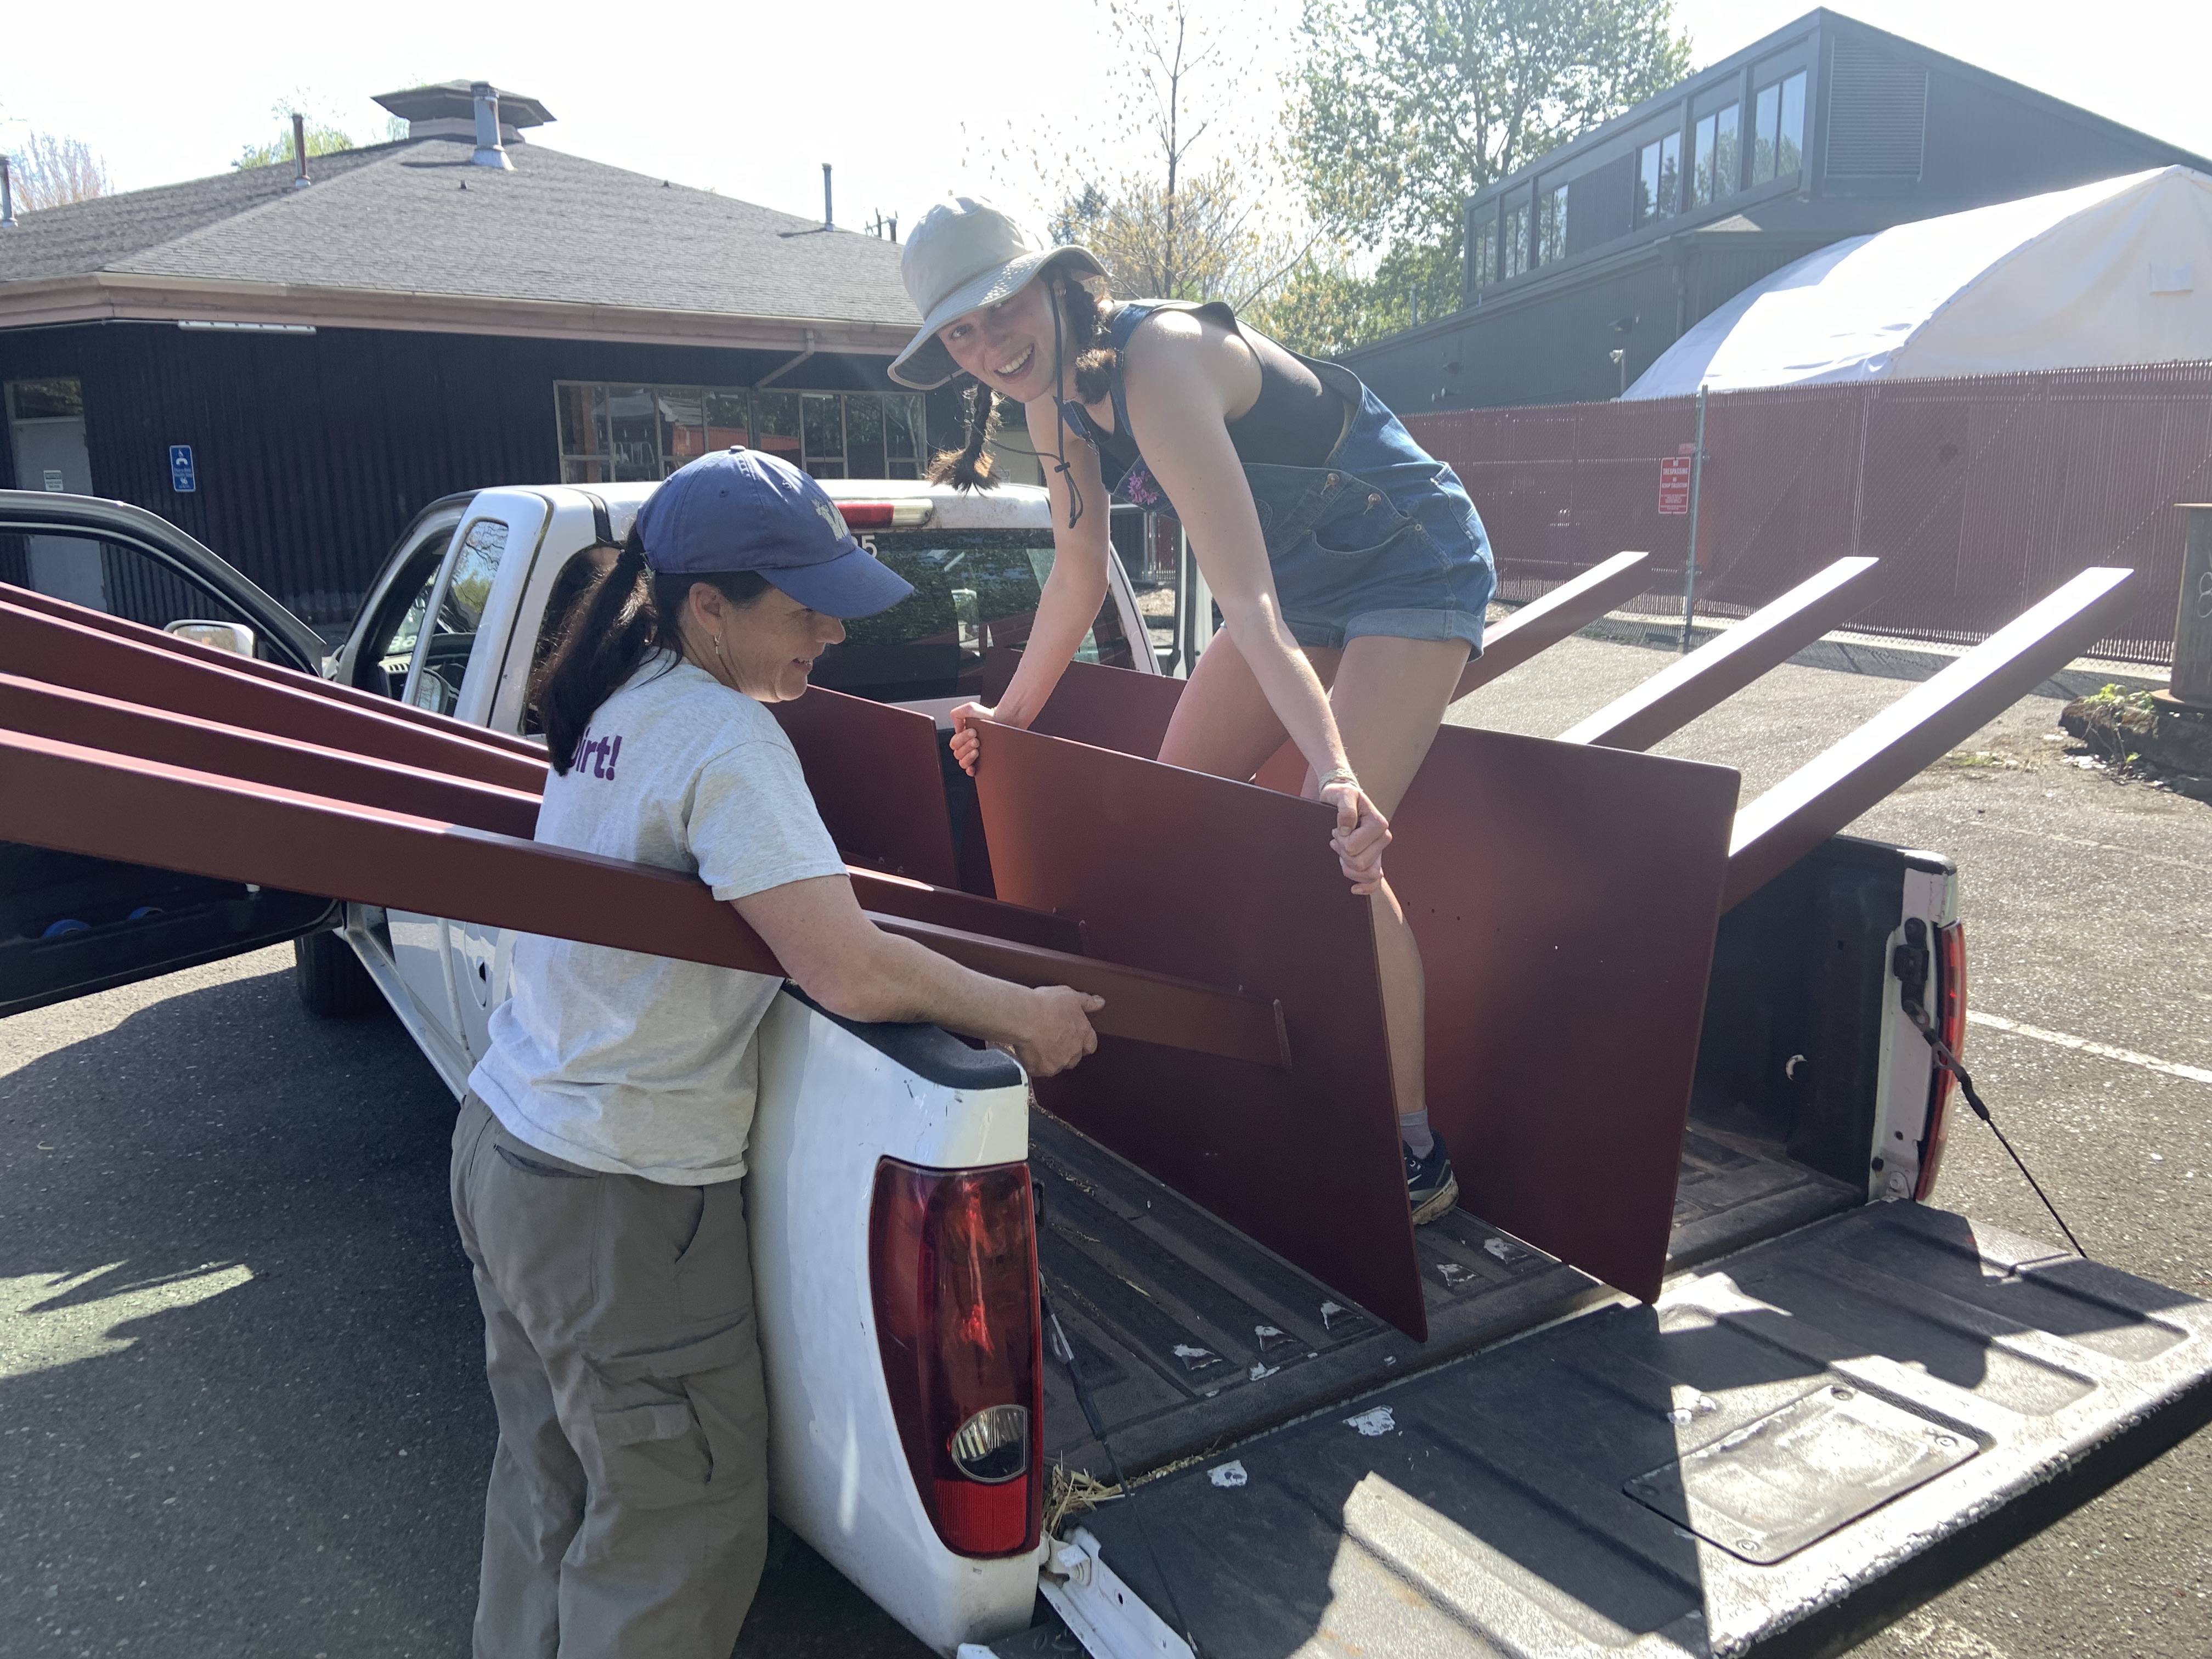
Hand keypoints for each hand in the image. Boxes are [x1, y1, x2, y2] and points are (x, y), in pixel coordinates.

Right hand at [948, 702, 997, 775]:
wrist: (1006, 723)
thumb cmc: (989, 717)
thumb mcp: (970, 709)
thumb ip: (957, 714)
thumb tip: (956, 730)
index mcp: (962, 737)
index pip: (955, 743)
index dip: (962, 738)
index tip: (973, 731)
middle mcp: (966, 747)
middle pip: (957, 753)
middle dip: (966, 746)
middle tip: (977, 740)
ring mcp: (974, 756)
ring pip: (962, 763)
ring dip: (968, 757)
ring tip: (978, 750)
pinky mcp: (982, 763)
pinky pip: (970, 771)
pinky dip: (970, 770)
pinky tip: (973, 767)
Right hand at [999, 986, 1104, 1076]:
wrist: (1025, 1018)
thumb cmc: (1046, 1006)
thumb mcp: (1070, 996)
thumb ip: (1087, 1002)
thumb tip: (1099, 1002)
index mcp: (1083, 1034)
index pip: (1090, 1045)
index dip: (1084, 1042)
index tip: (1076, 1038)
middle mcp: (1073, 1052)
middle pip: (1074, 1057)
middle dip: (1067, 1051)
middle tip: (1053, 1038)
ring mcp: (1057, 1063)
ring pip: (1057, 1064)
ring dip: (1051, 1058)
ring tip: (1039, 1044)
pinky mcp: (1040, 1069)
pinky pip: (1038, 1069)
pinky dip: (1034, 1063)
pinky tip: (1028, 1051)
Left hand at [1320, 779, 1390, 895]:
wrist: (1343, 800)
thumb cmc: (1343, 796)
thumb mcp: (1343, 794)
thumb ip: (1346, 809)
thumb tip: (1346, 829)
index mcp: (1379, 824)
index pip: (1354, 847)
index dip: (1340, 842)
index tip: (1336, 830)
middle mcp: (1383, 838)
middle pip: (1360, 863)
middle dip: (1342, 854)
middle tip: (1337, 839)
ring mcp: (1380, 851)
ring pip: (1367, 874)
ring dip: (1348, 867)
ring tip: (1340, 851)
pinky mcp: (1375, 860)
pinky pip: (1375, 883)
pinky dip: (1366, 888)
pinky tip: (1354, 888)